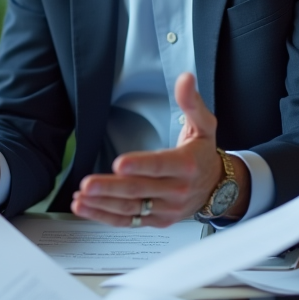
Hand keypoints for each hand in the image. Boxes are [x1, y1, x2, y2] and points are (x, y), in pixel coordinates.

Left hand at [71, 72, 249, 225]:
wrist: (217, 188)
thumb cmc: (204, 154)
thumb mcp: (204, 125)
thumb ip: (191, 102)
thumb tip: (185, 78)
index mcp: (186, 165)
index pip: (161, 165)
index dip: (140, 165)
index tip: (119, 164)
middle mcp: (177, 190)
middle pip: (140, 190)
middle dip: (111, 188)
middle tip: (87, 184)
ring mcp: (166, 209)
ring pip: (132, 209)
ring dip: (103, 204)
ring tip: (80, 197)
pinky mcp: (157, 221)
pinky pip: (129, 221)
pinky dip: (105, 217)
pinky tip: (86, 208)